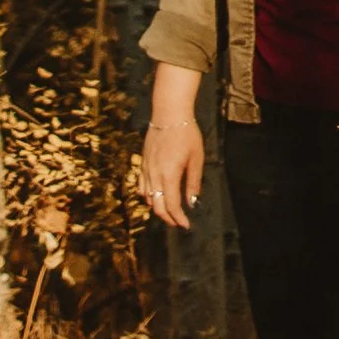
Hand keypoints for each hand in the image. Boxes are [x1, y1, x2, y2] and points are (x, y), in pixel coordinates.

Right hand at [138, 65, 204, 228]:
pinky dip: (148, 196)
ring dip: (158, 208)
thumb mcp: (196, 158)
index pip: (171, 206)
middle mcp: (154, 175)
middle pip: (157, 206)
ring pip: (147, 198)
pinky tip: (157, 195)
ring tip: (170, 210)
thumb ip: (193, 182)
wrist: (169, 114)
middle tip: (178, 222)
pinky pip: (141, 186)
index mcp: (169, 175)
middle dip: (168, 218)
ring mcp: (146, 169)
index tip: (186, 225)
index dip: (178, 219)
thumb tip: (192, 203)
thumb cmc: (187, 134)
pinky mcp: (142, 163)